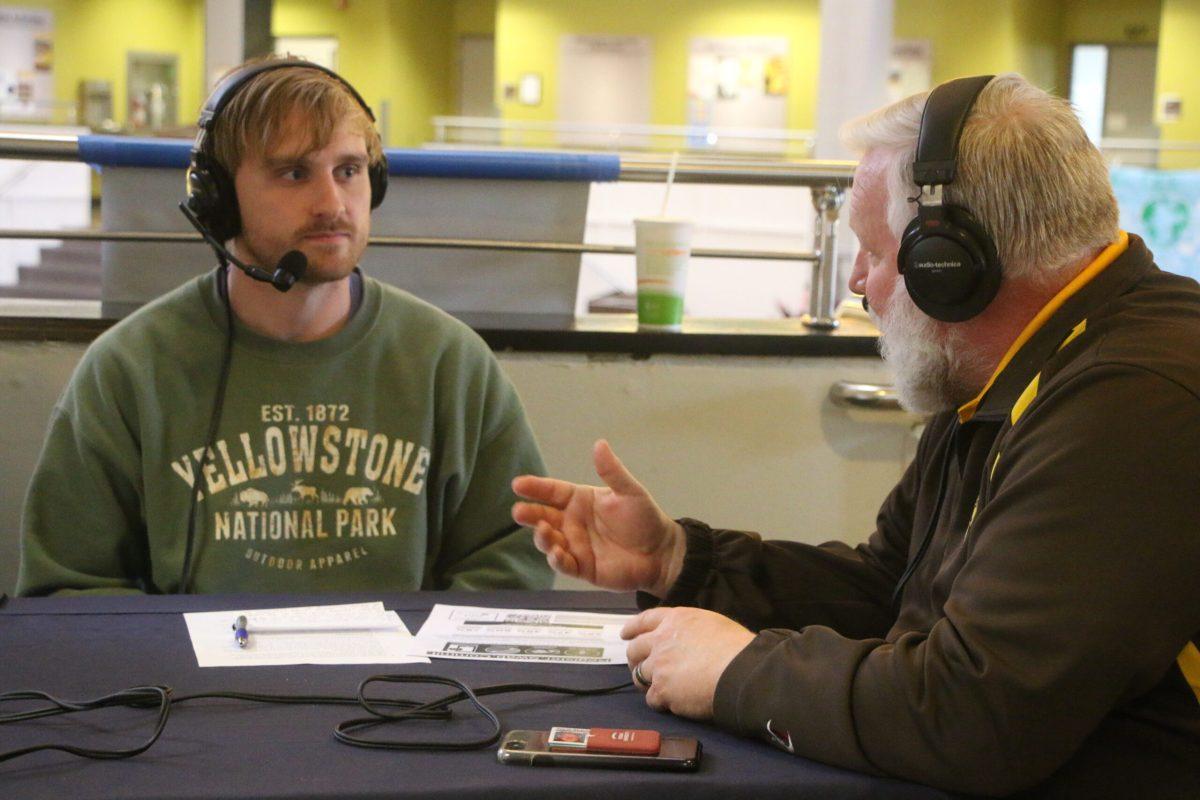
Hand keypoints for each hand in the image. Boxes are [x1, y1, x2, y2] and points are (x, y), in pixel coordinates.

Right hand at [511, 440, 684, 596]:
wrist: (661, 553)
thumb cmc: (645, 519)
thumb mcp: (630, 492)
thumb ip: (612, 472)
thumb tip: (599, 444)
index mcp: (581, 500)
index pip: (553, 491)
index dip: (536, 487)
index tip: (518, 484)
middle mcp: (573, 522)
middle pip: (543, 516)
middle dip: (530, 514)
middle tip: (519, 512)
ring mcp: (575, 545)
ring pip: (549, 540)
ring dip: (542, 537)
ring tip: (544, 531)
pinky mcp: (582, 567)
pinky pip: (563, 564)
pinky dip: (556, 559)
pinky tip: (556, 553)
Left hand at [623, 607, 755, 718]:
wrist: (739, 671)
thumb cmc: (735, 646)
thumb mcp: (711, 623)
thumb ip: (690, 629)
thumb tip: (687, 640)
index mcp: (674, 620)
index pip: (644, 620)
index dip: (632, 627)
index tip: (625, 634)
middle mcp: (661, 640)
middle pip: (635, 649)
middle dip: (634, 658)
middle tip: (639, 665)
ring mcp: (659, 666)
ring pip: (639, 675)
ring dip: (645, 681)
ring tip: (654, 687)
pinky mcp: (662, 690)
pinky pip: (651, 699)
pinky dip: (659, 701)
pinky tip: (669, 703)